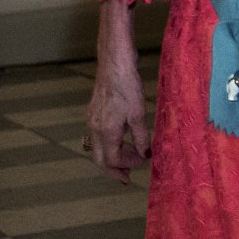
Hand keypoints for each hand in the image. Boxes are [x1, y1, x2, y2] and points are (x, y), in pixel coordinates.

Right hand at [86, 0, 150, 182]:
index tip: (142, 165)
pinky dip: (110, 144)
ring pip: (98, 148)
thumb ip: (141, 138)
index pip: (112, 160)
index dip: (127, 166)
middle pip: (100, 159)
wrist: (114, 62)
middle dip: (114, 170)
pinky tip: (123, 140)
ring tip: (130, 158)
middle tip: (127, 177)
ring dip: (113, 156)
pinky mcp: (94, 112)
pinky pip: (99, 136)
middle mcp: (94, 128)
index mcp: (105, 131)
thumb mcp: (138, 114)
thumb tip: (145, 155)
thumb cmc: (127, 85)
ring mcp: (92, 119)